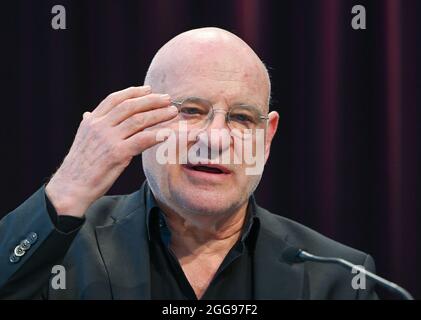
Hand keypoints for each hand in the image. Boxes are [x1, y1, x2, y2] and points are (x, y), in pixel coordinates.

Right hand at [45, 86, 177, 216]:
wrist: (71, 187)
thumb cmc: (80, 166)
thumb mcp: (82, 140)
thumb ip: (89, 125)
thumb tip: (87, 113)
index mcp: (92, 121)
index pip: (115, 99)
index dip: (134, 92)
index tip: (149, 89)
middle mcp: (99, 126)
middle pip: (130, 106)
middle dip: (151, 100)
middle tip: (168, 99)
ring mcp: (108, 139)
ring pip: (139, 120)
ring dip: (159, 114)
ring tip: (173, 112)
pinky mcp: (116, 154)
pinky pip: (142, 140)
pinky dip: (157, 135)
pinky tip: (169, 133)